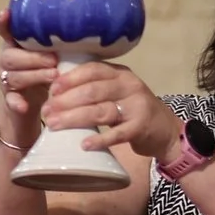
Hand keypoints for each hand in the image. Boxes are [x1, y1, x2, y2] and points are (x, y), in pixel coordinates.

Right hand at [0, 9, 54, 147]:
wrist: (31, 104)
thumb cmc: (44, 71)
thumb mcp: (49, 54)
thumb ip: (55, 43)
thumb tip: (80, 29)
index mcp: (15, 45)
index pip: (6, 30)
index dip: (3, 23)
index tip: (5, 14)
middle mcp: (6, 59)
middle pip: (11, 56)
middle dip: (33, 58)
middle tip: (54, 60)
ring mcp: (6, 80)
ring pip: (14, 77)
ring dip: (34, 76)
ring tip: (54, 77)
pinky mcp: (9, 100)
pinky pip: (10, 100)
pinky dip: (17, 102)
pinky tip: (24, 105)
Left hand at [44, 60, 181, 158]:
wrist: (166, 131)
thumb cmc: (133, 111)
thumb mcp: (118, 92)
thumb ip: (95, 89)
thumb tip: (56, 93)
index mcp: (120, 73)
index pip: (92, 69)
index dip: (70, 79)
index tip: (51, 89)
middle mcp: (129, 85)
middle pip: (93, 90)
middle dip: (66, 101)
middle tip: (47, 112)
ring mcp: (136, 106)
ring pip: (101, 110)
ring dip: (74, 118)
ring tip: (55, 125)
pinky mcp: (141, 127)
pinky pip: (118, 134)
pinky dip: (100, 140)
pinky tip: (84, 145)